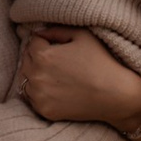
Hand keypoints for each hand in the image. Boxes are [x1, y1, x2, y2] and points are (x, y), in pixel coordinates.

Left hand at [16, 24, 140, 139]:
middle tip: (56, 60)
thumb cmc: (101, 62)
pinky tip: (54, 89)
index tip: (56, 45)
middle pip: (26, 60)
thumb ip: (56, 30)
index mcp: (43, 55)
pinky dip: (39, 93)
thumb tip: (39, 32)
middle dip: (37, 57)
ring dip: (34, 75)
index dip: (44, 41)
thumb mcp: (82, 35)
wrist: (115, 95)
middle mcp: (36, 76)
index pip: (32, 42)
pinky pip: (32, 98)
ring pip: (25, 80)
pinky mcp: (45, 111)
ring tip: (54, 74)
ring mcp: (39, 96)